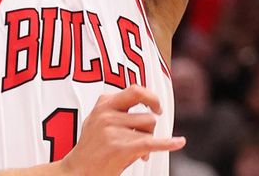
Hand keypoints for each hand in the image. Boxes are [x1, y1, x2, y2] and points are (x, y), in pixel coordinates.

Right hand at [57, 85, 184, 175]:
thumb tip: (140, 99)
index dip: (150, 96)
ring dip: (147, 138)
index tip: (155, 105)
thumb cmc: (91, 147)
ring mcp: (113, 130)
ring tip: (136, 149)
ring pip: (148, 128)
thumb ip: (112, 108)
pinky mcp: (120, 147)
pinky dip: (167, 143)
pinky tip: (179, 142)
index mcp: (103, 104)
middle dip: (154, 112)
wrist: (79, 171)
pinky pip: (151, 142)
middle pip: (144, 110)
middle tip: (158, 113)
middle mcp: (107, 114)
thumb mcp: (95, 119)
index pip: (134, 90)